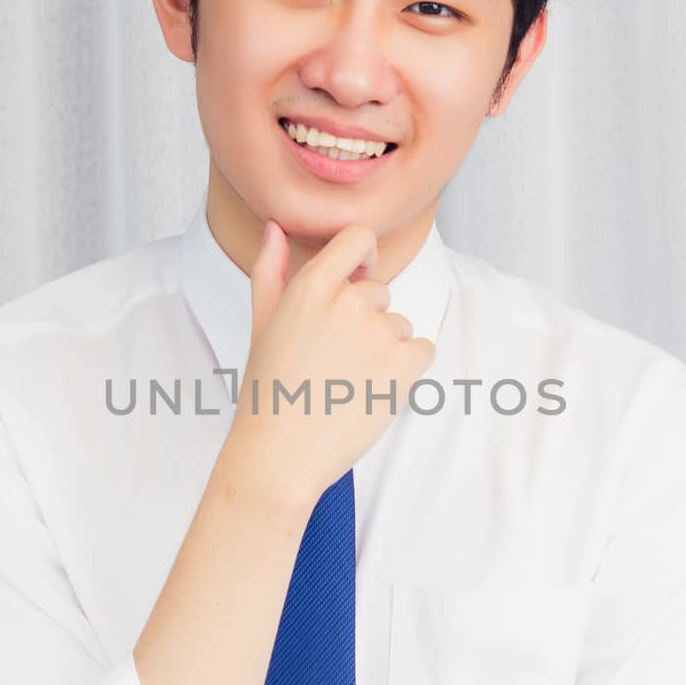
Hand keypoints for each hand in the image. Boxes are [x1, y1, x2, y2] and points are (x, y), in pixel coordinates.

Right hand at [222, 219, 434, 505]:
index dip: (363, 256)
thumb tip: (275, 229)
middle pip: (380, 292)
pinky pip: (423, 349)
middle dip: (366, 321)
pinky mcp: (403, 365)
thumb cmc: (268, 392)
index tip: (358, 277)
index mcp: (311, 287)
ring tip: (347, 383)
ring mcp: (379, 333)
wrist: (280, 456)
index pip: (358, 237)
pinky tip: (373, 390)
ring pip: (400, 325)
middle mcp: (348, 302)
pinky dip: (407, 370)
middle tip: (334, 361)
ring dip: (384, 350)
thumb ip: (271, 271)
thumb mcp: (262, 324)